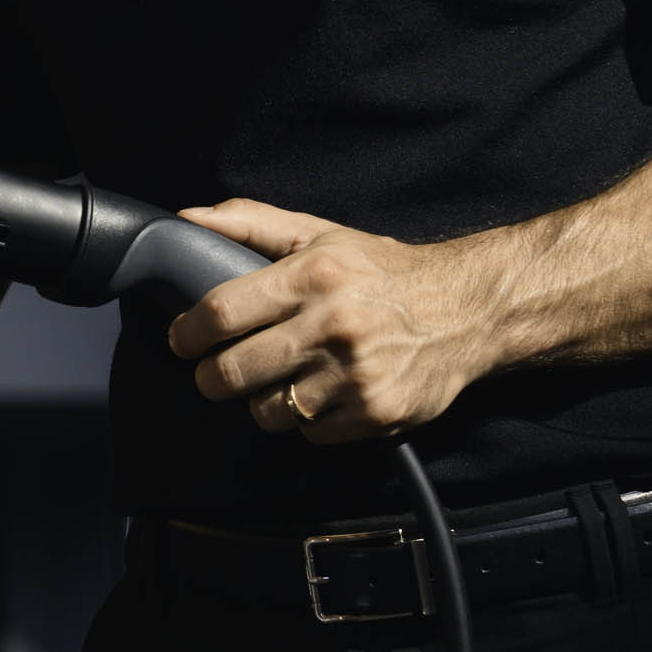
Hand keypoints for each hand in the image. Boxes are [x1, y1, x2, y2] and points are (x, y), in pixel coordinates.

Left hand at [158, 199, 496, 439]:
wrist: (468, 308)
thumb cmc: (383, 271)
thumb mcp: (320, 234)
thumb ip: (251, 223)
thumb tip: (187, 218)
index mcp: (313, 276)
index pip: (221, 313)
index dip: (188, 333)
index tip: (183, 340)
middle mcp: (332, 325)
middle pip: (232, 373)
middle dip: (212, 378)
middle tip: (217, 372)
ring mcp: (355, 374)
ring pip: (267, 411)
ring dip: (264, 400)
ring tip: (283, 378)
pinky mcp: (376, 413)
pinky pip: (310, 433)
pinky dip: (309, 420)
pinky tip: (326, 392)